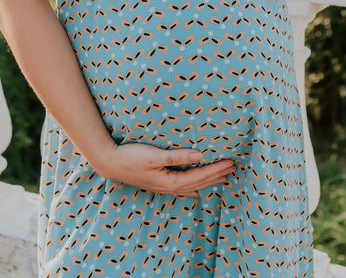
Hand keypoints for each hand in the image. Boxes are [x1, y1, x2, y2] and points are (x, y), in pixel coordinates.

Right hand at [91, 141, 235, 196]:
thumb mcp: (154, 155)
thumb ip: (177, 156)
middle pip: (199, 182)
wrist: (110, 163)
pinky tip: (197, 190)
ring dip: (209, 181)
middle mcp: (170, 187)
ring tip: (224, 177)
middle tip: (234, 168)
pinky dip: (193, 187)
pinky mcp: (158, 183)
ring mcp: (164, 187)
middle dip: (217, 175)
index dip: (216, 169)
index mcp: (171, 181)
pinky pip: (182, 188)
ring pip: (192, 186)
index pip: (200, 175)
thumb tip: (199, 155)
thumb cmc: (130, 157)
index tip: (231, 162)